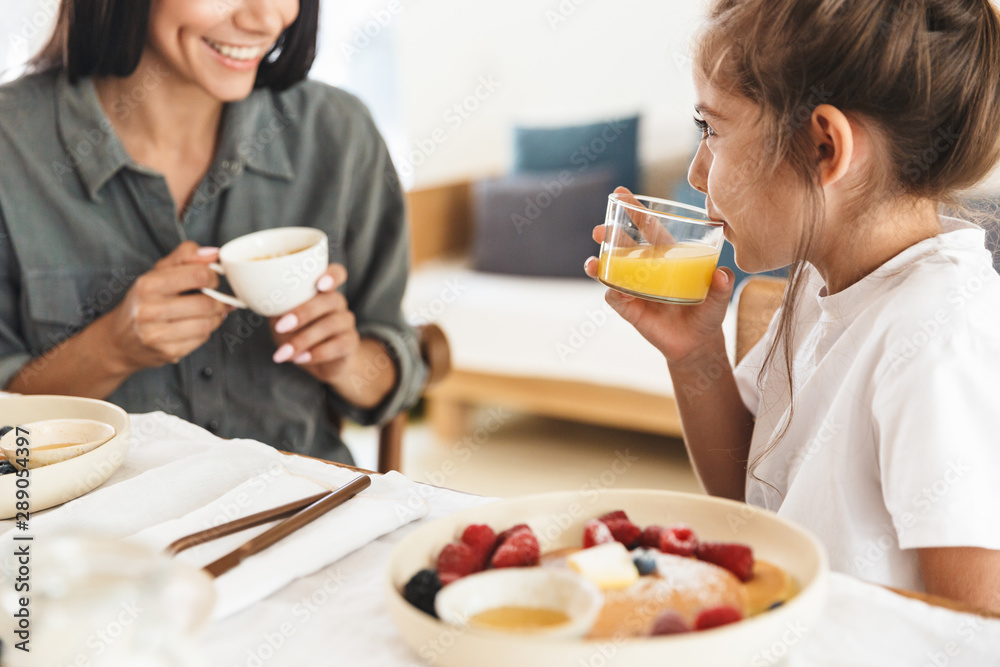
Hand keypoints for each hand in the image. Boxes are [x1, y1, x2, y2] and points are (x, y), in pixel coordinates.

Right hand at [104, 241, 232, 371]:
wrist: (118, 341)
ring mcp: (157, 334)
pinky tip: (196, 326)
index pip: (198, 275)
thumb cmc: (143, 302)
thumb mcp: (157, 273)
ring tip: (209, 313)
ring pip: (207, 324)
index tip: (212, 279)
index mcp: (148, 285)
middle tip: (217, 299)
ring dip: (215, 317)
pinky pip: (201, 339)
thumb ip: (184, 257)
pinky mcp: (167, 352)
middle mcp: (149, 310)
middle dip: (218, 301)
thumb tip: (213, 253)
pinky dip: (205, 332)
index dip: (213, 276)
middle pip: (206, 303)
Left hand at [269, 264, 359, 383]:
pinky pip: (338, 345)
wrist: (318, 361)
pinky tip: (300, 359)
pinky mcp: (350, 343)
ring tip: (284, 352)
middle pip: (330, 300)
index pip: (337, 273)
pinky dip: (316, 353)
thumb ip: (278, 307)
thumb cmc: (297, 331)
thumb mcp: (282, 317)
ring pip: (331, 325)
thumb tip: (263, 302)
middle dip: (303, 313)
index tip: (320, 284)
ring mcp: (346, 322)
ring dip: (304, 339)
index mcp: (323, 290)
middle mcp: (338, 302)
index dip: (332, 276)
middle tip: (280, 327)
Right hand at [586, 196, 733, 366]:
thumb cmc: (707, 314)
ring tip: (593, 264)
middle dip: (609, 234)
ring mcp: (636, 287)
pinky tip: (614, 290)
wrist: (696, 344)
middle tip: (599, 230)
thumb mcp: (719, 299)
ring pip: (613, 270)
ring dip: (601, 264)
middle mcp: (647, 268)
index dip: (635, 210)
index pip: (649, 227)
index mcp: (667, 256)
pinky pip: (616, 298)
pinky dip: (613, 292)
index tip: (620, 193)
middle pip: (624, 245)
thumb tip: (722, 274)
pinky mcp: (630, 309)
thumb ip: (721, 286)